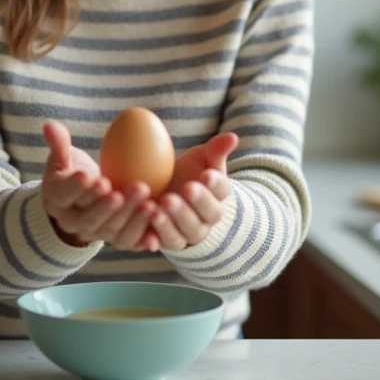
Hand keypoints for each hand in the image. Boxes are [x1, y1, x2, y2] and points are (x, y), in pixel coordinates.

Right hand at [41, 121, 159, 251]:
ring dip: (130, 218)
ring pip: (111, 230)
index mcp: (57, 200)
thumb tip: (49, 125)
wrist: (82, 200)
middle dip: (105, 206)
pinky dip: (143, 236)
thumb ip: (59, 144)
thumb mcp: (63, 158)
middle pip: (89, 218)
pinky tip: (157, 226)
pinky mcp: (115, 239)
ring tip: (148, 203)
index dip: (76, 188)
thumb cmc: (73, 172)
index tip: (89, 176)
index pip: (64, 195)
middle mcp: (74, 222)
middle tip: (118, 193)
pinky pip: (129, 241)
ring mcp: (95, 233)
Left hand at [149, 133, 238, 250]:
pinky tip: (147, 231)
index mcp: (218, 195)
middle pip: (207, 214)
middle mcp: (207, 218)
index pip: (222, 191)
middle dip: (196, 202)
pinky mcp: (170, 241)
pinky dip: (157, 238)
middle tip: (184, 189)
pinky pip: (166, 243)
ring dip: (173, 221)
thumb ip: (215, 150)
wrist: (170, 194)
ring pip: (186, 231)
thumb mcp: (201, 159)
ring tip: (158, 206)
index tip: (206, 174)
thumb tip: (233, 137)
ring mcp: (189, 232)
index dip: (216, 184)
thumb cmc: (188, 173)